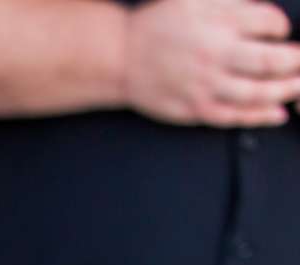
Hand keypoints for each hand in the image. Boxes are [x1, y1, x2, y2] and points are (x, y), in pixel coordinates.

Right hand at [125, 0, 299, 125]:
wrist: (119, 57)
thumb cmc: (159, 26)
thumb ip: (235, 2)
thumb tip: (267, 17)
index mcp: (218, 23)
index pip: (270, 23)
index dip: (283, 29)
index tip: (283, 33)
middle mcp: (215, 55)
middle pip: (272, 62)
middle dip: (297, 62)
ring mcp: (205, 85)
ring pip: (257, 93)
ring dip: (286, 90)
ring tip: (299, 86)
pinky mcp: (194, 108)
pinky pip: (233, 116)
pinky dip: (259, 116)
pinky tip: (278, 113)